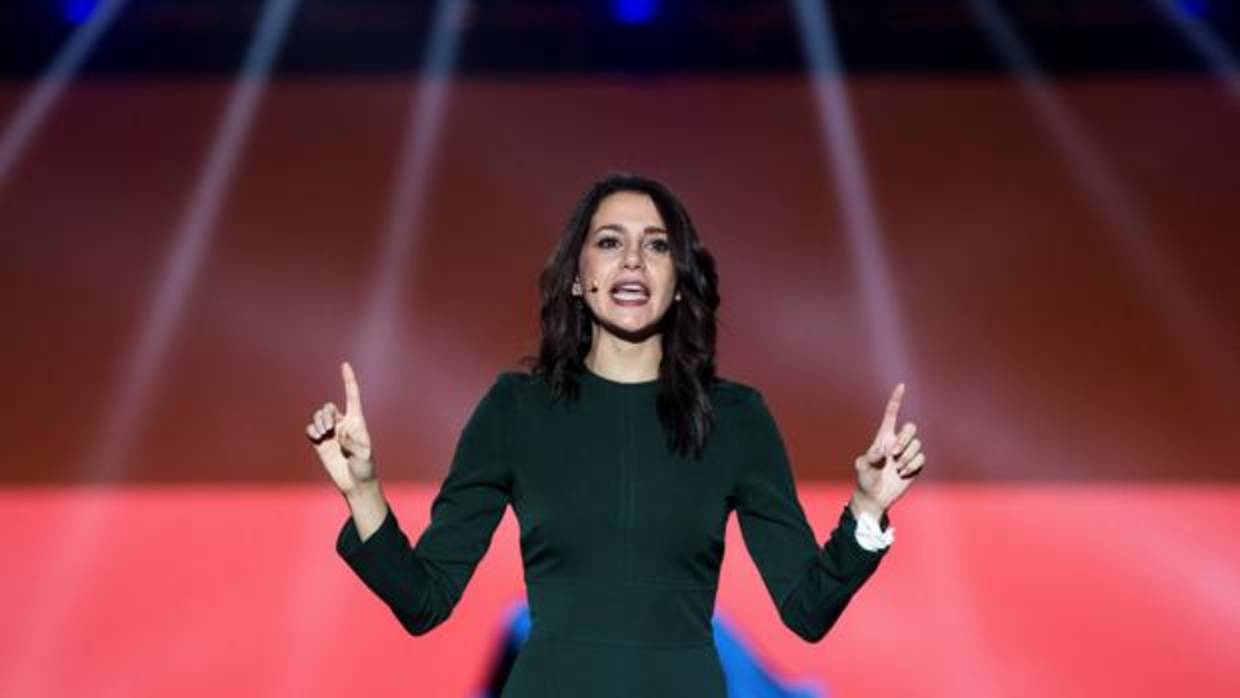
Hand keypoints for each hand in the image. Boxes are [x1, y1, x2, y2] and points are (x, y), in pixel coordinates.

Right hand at [306, 361, 375, 493]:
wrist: (355, 483)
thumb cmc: (365, 468)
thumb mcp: (365, 455)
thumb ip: (353, 443)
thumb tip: (339, 432)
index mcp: (357, 422)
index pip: (352, 396)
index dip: (348, 380)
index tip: (345, 365)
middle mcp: (343, 425)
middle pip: (329, 407)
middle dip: (325, 414)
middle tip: (328, 429)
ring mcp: (331, 434)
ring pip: (318, 417)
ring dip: (318, 422)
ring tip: (324, 435)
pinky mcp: (320, 444)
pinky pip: (310, 430)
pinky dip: (311, 431)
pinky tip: (317, 438)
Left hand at [852, 383, 925, 516]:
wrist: (875, 496)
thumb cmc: (865, 479)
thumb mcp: (862, 467)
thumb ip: (870, 458)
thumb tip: (883, 450)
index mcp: (883, 437)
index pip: (892, 414)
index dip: (896, 399)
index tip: (902, 386)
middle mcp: (897, 442)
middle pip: (910, 428)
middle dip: (905, 439)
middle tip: (892, 454)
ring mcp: (907, 453)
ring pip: (917, 444)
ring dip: (907, 457)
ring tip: (896, 468)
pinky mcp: (915, 464)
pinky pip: (922, 458)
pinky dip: (913, 465)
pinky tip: (903, 473)